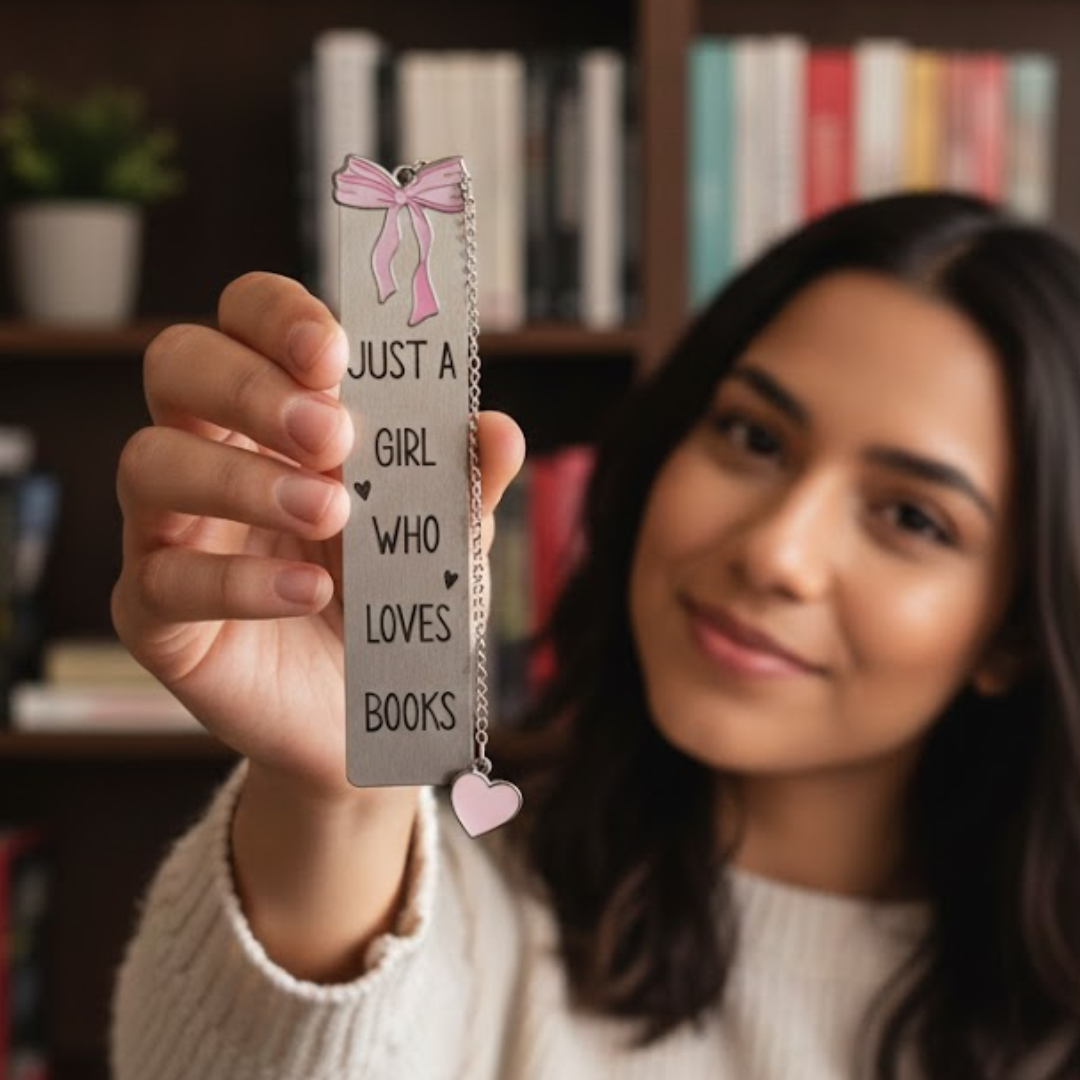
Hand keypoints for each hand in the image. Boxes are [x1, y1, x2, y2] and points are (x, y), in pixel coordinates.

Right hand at [113, 272, 524, 797]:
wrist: (379, 716)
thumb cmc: (402, 605)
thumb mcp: (445, 542)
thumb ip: (462, 487)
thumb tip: (498, 430)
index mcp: (277, 415)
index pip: (245, 321)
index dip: (277, 316)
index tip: (334, 352)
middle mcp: (212, 455)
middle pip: (176, 365)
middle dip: (250, 387)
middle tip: (331, 435)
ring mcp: (171, 532)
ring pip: (151, 464)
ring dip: (243, 480)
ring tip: (330, 515)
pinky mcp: (156, 614)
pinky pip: (163, 578)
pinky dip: (237, 581)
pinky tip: (304, 594)